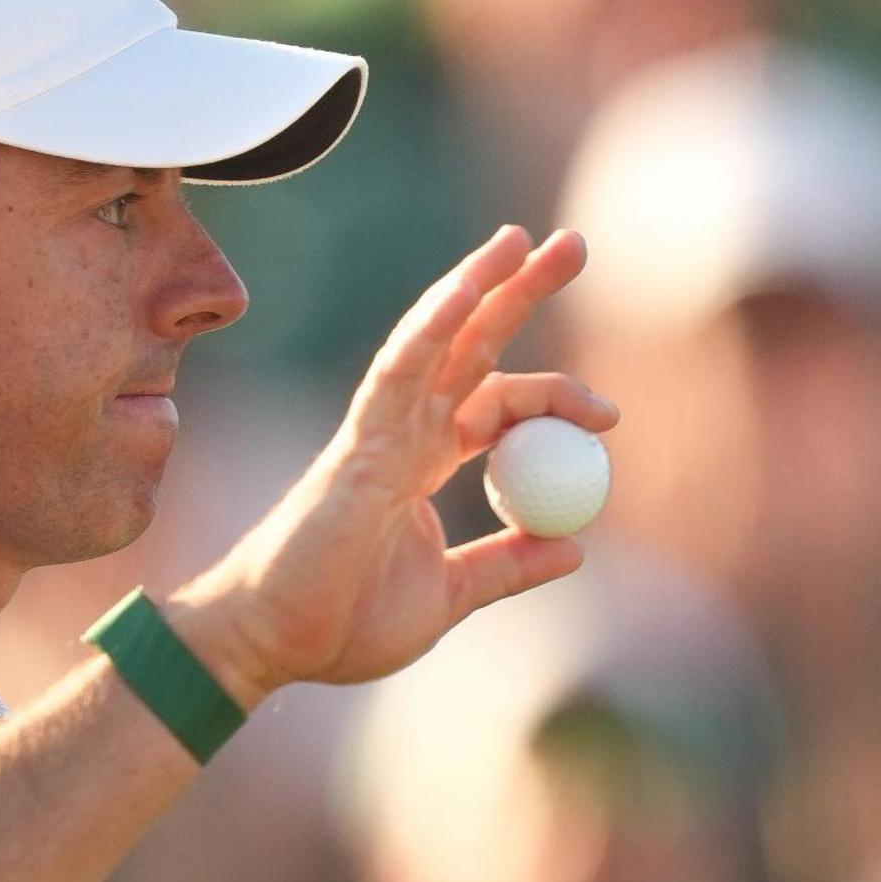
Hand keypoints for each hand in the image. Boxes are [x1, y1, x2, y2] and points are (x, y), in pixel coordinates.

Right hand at [167, 226, 617, 701]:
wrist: (272, 644)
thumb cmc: (343, 622)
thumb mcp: (449, 595)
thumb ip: (506, 566)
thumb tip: (576, 546)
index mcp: (423, 460)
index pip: (498, 401)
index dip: (555, 397)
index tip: (609, 420)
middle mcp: (403, 432)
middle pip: (473, 344)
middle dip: (520, 290)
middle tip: (575, 243)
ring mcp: (378, 431)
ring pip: (435, 339)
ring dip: (480, 284)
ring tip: (524, 237)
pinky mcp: (357, 445)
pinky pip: (397, 372)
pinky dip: (432, 328)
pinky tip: (467, 289)